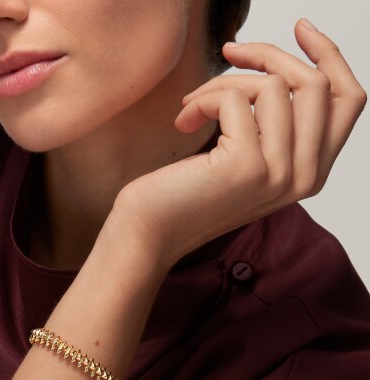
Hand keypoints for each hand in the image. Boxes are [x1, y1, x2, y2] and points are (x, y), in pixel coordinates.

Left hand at [112, 19, 366, 271]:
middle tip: (228, 51)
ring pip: (273, 85)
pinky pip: (234, 97)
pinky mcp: (246, 166)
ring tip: (192, 106)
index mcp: (310, 175)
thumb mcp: (243, 158)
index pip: (347, 101)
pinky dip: (204, 99)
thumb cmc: (186, 193)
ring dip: (222, 83)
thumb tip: (276, 68)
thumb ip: (274, 128)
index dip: (328, 57)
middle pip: (317, 84)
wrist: (149, 231)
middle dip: (268, 54)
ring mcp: (278, 174)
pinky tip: (184, 121)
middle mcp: (304, 178)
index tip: (299, 30)